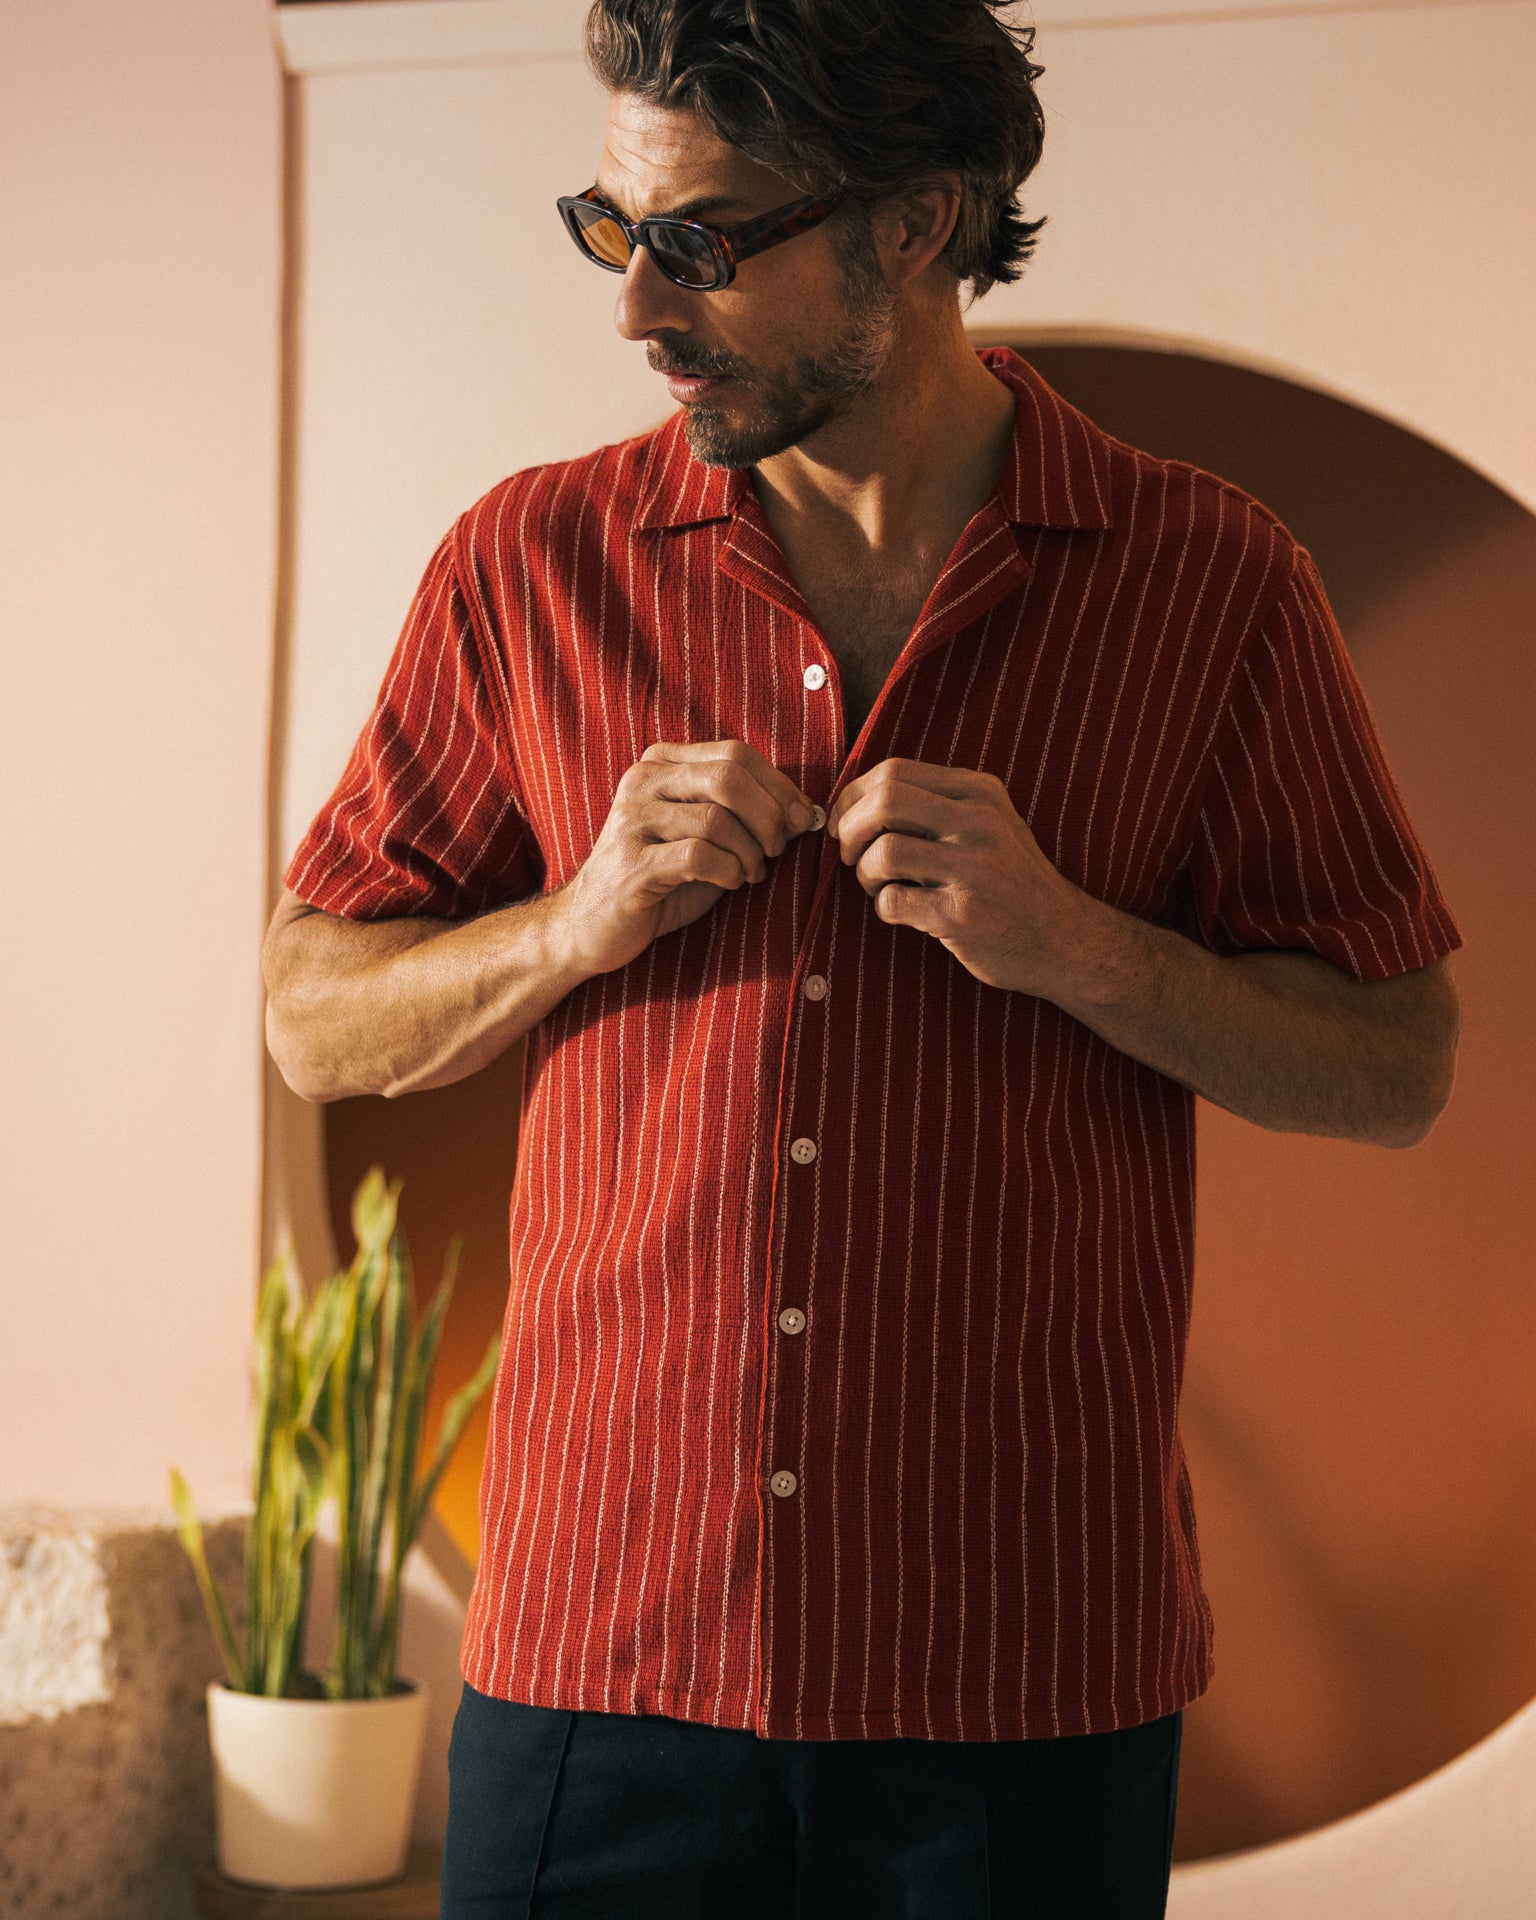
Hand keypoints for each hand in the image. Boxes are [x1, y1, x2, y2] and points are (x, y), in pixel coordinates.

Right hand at [557, 739, 816, 977]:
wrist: (591, 926)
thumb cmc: (658, 881)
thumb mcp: (703, 837)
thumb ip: (744, 816)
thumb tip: (804, 812)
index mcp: (661, 764)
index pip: (735, 753)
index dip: (779, 786)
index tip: (801, 819)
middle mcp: (642, 782)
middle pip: (729, 776)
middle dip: (769, 816)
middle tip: (776, 849)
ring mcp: (632, 820)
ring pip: (717, 818)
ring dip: (749, 852)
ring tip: (750, 873)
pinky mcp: (632, 862)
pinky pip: (699, 855)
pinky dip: (729, 871)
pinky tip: (730, 883)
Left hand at [825, 758, 1088, 996]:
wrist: (1064, 939)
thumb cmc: (1011, 882)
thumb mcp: (989, 823)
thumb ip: (936, 804)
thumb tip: (856, 799)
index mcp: (980, 792)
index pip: (894, 771)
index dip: (853, 795)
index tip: (845, 822)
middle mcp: (979, 823)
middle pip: (884, 801)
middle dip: (850, 828)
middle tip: (849, 854)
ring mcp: (974, 869)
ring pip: (883, 852)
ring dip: (863, 873)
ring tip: (877, 886)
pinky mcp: (963, 914)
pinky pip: (893, 901)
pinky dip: (883, 907)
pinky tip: (902, 912)